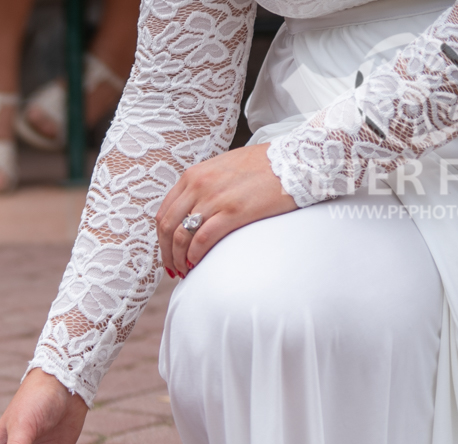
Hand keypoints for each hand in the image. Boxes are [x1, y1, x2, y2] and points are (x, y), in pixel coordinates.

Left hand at [156, 143, 296, 275]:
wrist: (296, 159)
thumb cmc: (263, 166)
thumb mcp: (223, 169)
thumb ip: (204, 187)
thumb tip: (192, 213)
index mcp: (193, 175)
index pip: (164, 212)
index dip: (162, 238)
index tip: (168, 252)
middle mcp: (199, 185)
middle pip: (167, 227)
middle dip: (166, 252)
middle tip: (173, 268)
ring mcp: (215, 198)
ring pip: (181, 236)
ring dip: (179, 258)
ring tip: (185, 271)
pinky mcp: (234, 211)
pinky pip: (202, 239)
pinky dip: (195, 255)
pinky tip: (197, 264)